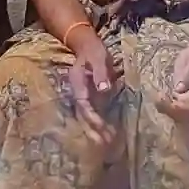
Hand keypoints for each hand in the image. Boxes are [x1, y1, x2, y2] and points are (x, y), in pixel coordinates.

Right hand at [67, 29, 122, 146]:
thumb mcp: (98, 58)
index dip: (91, 116)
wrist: (86, 45)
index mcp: (77, 84)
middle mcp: (78, 92)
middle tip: (103, 143)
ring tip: (109, 142)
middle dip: (92, 129)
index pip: (83, 104)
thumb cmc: (93, 50)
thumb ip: (100, 73)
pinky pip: (95, 112)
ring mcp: (84, 95)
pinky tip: (110, 132)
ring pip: (88, 116)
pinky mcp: (91, 97)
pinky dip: (101, 123)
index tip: (100, 126)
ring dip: (97, 129)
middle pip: (83, 114)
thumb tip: (104, 89)